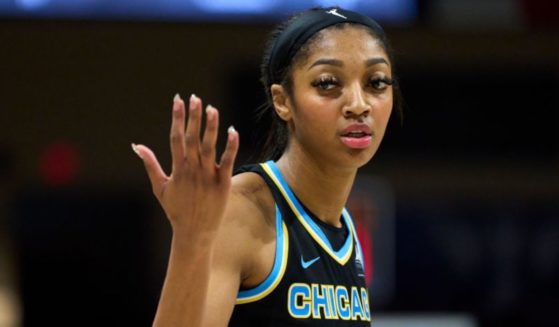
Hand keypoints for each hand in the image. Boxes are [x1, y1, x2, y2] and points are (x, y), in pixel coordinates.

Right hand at [132, 94, 238, 241]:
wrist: (194, 233)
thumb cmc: (176, 210)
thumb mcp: (160, 187)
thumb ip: (150, 164)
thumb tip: (137, 146)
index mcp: (177, 169)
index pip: (176, 137)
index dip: (177, 118)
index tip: (178, 100)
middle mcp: (192, 170)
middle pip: (192, 138)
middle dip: (193, 117)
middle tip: (195, 98)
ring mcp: (208, 176)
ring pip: (209, 147)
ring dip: (210, 127)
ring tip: (212, 108)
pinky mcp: (223, 183)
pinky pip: (228, 161)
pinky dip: (231, 146)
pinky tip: (233, 130)